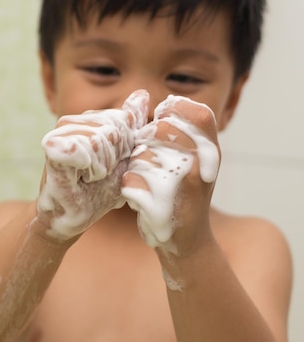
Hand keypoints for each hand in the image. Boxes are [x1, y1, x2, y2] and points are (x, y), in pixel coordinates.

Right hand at [37, 90, 148, 240]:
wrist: (71, 218)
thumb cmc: (97, 191)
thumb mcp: (123, 158)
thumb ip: (132, 125)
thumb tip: (143, 93)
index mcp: (89, 120)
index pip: (125, 119)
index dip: (125, 148)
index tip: (112, 166)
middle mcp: (72, 120)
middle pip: (115, 127)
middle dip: (114, 157)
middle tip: (99, 174)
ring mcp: (59, 131)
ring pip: (102, 138)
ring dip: (101, 166)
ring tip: (89, 176)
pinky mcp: (52, 146)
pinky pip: (85, 147)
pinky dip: (89, 167)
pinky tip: (80, 177)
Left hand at [122, 95, 219, 253]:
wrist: (188, 244)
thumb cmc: (184, 195)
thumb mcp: (195, 160)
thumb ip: (181, 130)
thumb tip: (153, 97)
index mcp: (212, 152)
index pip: (198, 113)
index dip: (175, 110)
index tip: (162, 119)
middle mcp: (202, 166)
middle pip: (160, 131)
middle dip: (146, 142)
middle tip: (148, 157)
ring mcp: (184, 188)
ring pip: (141, 156)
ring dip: (136, 167)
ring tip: (149, 183)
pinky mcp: (163, 207)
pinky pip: (130, 180)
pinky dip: (129, 189)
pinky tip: (141, 199)